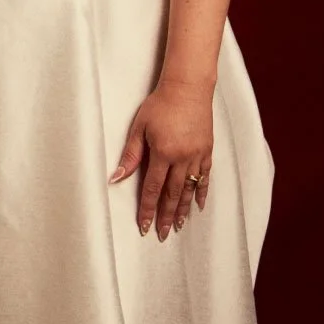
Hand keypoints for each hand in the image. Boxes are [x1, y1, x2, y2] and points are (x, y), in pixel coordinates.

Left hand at [109, 78, 212, 238]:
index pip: (153, 189)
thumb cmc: (159, 104)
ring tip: (178, 227)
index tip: (145, 226)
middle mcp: (182, 158)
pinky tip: (198, 205)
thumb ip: (130, 155)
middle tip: (163, 235)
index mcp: (163, 153)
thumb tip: (116, 178)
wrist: (188, 88)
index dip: (148, 210)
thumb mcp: (139, 127)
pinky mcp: (207, 150)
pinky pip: (205, 177)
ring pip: (190, 189)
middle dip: (166, 217)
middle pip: (172, 195)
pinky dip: (201, 192)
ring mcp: (197, 155)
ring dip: (183, 210)